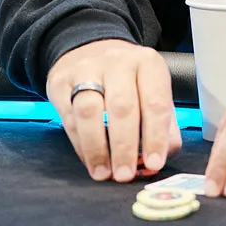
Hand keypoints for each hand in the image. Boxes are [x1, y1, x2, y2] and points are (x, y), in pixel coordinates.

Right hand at [45, 39, 181, 182]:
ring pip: (90, 111)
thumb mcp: (152, 90)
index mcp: (148, 63)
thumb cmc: (128, 79)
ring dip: (97, 148)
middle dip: (124, 147)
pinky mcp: (60, 81)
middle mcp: (118, 62)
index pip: (156, 102)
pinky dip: (79, 143)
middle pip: (122, 107)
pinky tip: (89, 160)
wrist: (89, 49)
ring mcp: (86, 69)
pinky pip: (68, 116)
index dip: (155, 137)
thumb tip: (164, 155)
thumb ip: (164, 122)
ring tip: (104, 173)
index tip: (154, 164)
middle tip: (125, 175)